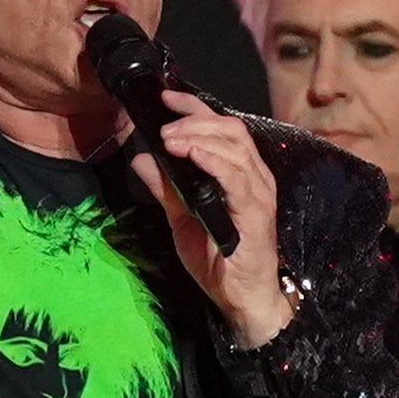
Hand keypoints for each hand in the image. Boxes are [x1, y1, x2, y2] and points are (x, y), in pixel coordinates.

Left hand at [132, 87, 291, 346]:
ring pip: (233, 146)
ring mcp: (258, 193)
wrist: (242, 299)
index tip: (165, 98)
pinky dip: (211, 159)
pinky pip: (235, 177)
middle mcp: (254, 177)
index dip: (194, 108)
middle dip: (193, 119)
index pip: (222, 127)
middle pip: (229, 129)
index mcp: (240, 173)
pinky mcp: (255, 212)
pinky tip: (190, 154)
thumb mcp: (182, 218)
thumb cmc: (219, 260)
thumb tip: (140, 158)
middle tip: (162, 124)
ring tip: (169, 139)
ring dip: (197, 136)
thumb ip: (165, 189)